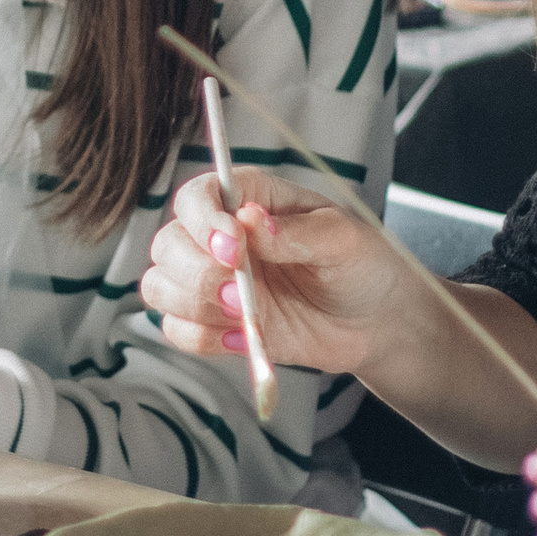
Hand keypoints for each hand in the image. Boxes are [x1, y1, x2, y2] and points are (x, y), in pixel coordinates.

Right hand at [142, 170, 412, 374]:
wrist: (376, 322)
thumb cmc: (362, 265)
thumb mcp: (343, 239)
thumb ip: (296, 232)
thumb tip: (251, 219)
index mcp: (248, 200)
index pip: (196, 197)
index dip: (203, 220)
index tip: (233, 247)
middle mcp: (220, 238)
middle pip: (168, 244)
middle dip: (197, 272)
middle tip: (241, 293)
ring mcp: (214, 283)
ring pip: (160, 287)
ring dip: (193, 304)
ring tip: (245, 315)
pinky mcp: (217, 325)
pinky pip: (178, 331)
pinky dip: (200, 337)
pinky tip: (242, 339)